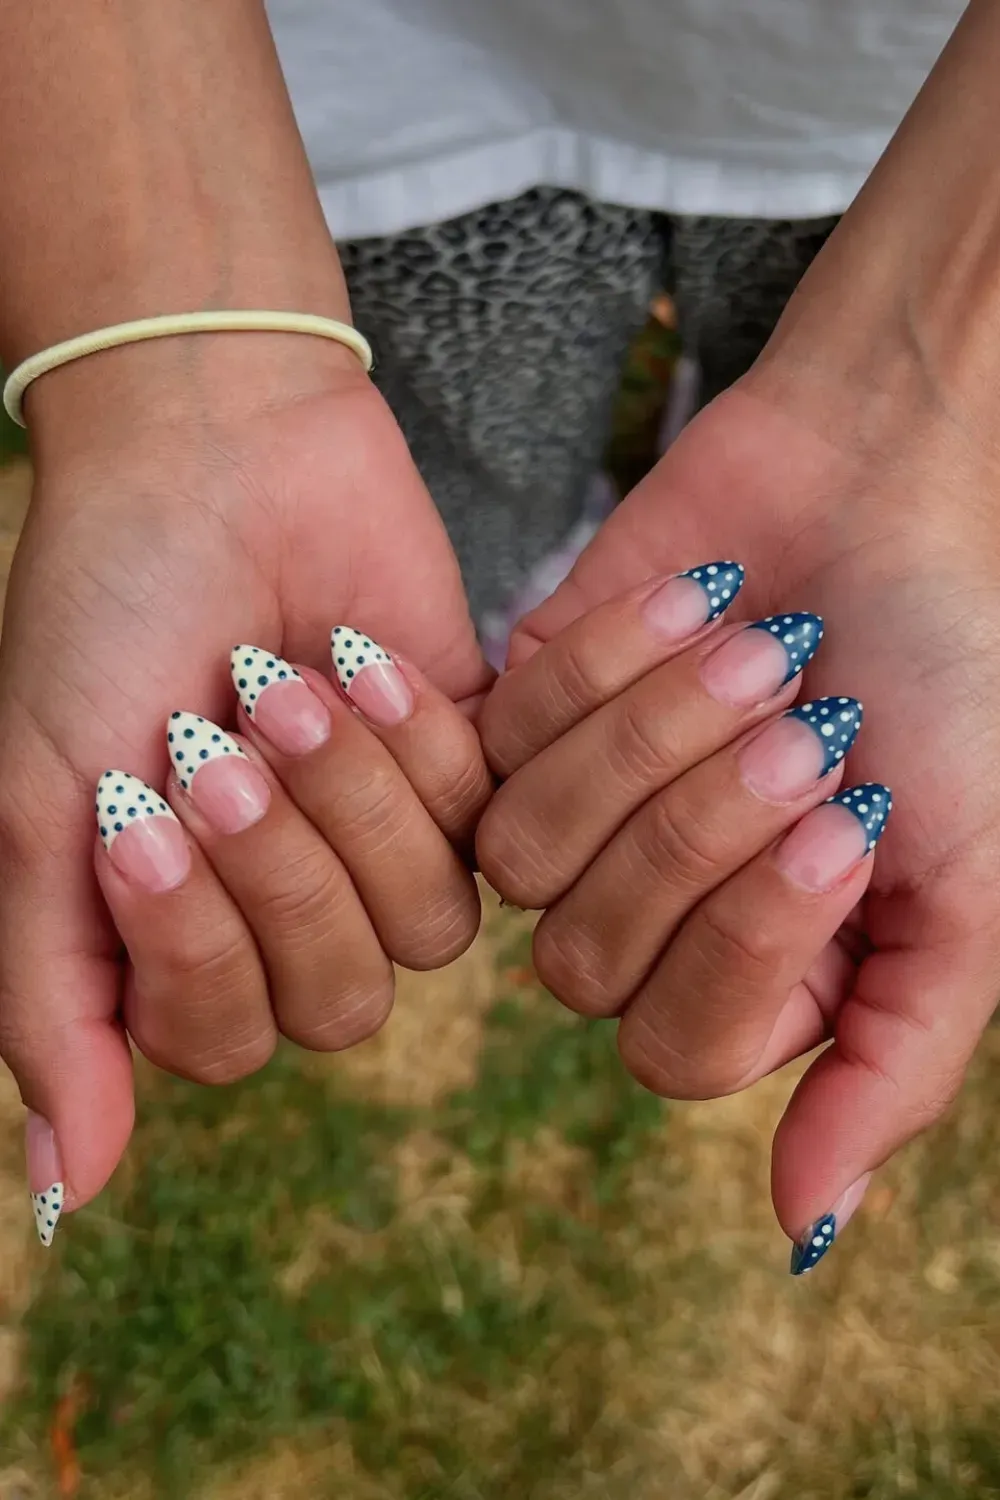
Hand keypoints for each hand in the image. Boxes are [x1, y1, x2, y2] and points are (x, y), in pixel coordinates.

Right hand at [0, 344, 490, 1229]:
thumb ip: (51, 1001)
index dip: (194, 943)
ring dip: (346, 796)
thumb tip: (67, 1193)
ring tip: (281, 678)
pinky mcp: (470, 776)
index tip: (133, 806)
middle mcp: (294, 914)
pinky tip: (354, 655)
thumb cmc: (101, 620)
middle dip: (279, 866)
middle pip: (339, 1003)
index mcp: (187, 937)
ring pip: (423, 928)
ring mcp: (387, 848)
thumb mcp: (36, 805)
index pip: (223, 1039)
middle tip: (214, 731)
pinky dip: (410, 739)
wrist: (209, 458)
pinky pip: (480, 828)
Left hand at [506, 352, 999, 1264]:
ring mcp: (567, 817)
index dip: (750, 938)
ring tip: (752, 644)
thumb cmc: (943, 681)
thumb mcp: (967, 888)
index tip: (848, 817)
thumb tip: (799, 1236)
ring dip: (654, 738)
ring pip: (525, 854)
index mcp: (749, 976)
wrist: (879, 487)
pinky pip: (496, 740)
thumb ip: (894, 1062)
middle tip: (806, 710)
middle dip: (703, 821)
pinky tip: (692, 598)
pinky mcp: (510, 714)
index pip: (680, 1052)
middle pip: (586, 961)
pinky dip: (608, 660)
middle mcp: (642, 917)